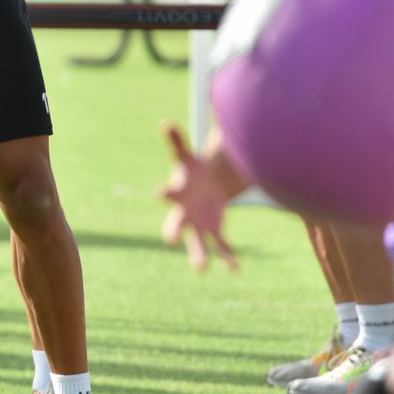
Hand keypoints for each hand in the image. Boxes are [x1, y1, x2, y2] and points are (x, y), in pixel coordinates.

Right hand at [158, 123, 239, 272]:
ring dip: (200, 256)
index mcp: (177, 195)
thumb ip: (176, 142)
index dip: (164, 192)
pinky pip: (221, 245)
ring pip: (198, 243)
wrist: (203, 187)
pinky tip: (235, 269)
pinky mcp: (214, 230)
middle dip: (175, 232)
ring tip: (201, 271)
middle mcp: (185, 214)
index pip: (169, 193)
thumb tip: (166, 122)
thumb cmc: (192, 171)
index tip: (158, 191)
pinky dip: (228, 256)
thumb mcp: (186, 156)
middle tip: (171, 240)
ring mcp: (199, 225)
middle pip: (178, 224)